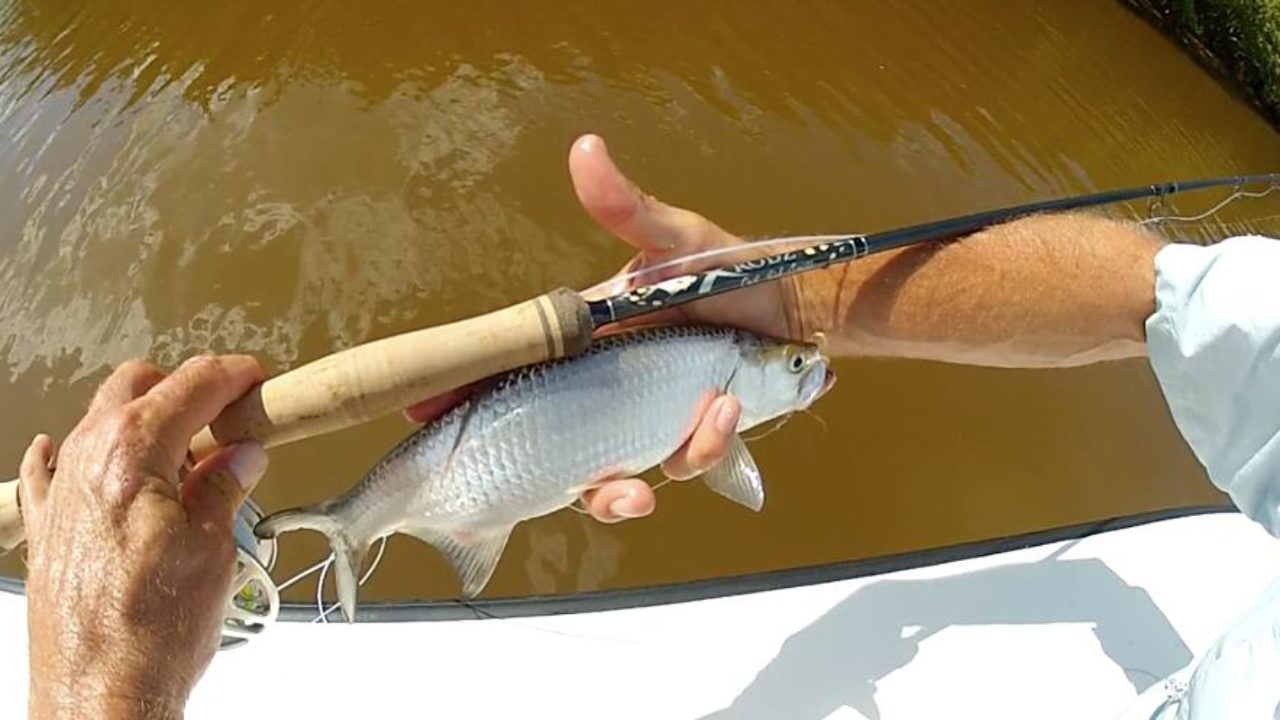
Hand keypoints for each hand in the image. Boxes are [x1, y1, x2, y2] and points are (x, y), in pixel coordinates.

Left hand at [21, 357, 268, 718]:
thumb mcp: (215, 546)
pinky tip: (109, 467)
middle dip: (187, 389)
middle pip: (137, 386)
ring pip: (99, 420)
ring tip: (191, 455)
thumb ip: (226, 485)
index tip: (255, 380)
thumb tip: (243, 454)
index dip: (233, 375)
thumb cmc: (152, 633)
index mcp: (132, 454)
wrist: (101, 693)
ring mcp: (58, 493)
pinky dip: (85, 454)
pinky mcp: (47, 528)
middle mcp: (83, 461)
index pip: (191, 384)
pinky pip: (54, 466)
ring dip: (147, 421)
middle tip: (229, 416)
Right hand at [407, 134, 802, 521]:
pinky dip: (703, 448)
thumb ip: (627, 207)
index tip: (425, 411)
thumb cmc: (731, 269)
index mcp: (586, 344)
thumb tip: (584, 147)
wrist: (799, 311)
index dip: (468, 393)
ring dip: (646, 474)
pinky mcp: (686, 441)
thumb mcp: (675, 239)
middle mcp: (605, 392)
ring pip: (613, 480)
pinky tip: (727, 411)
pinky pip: (677, 468)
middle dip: (561, 478)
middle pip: (550, 452)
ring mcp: (643, 424)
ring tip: (709, 417)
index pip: (512, 369)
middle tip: (598, 484)